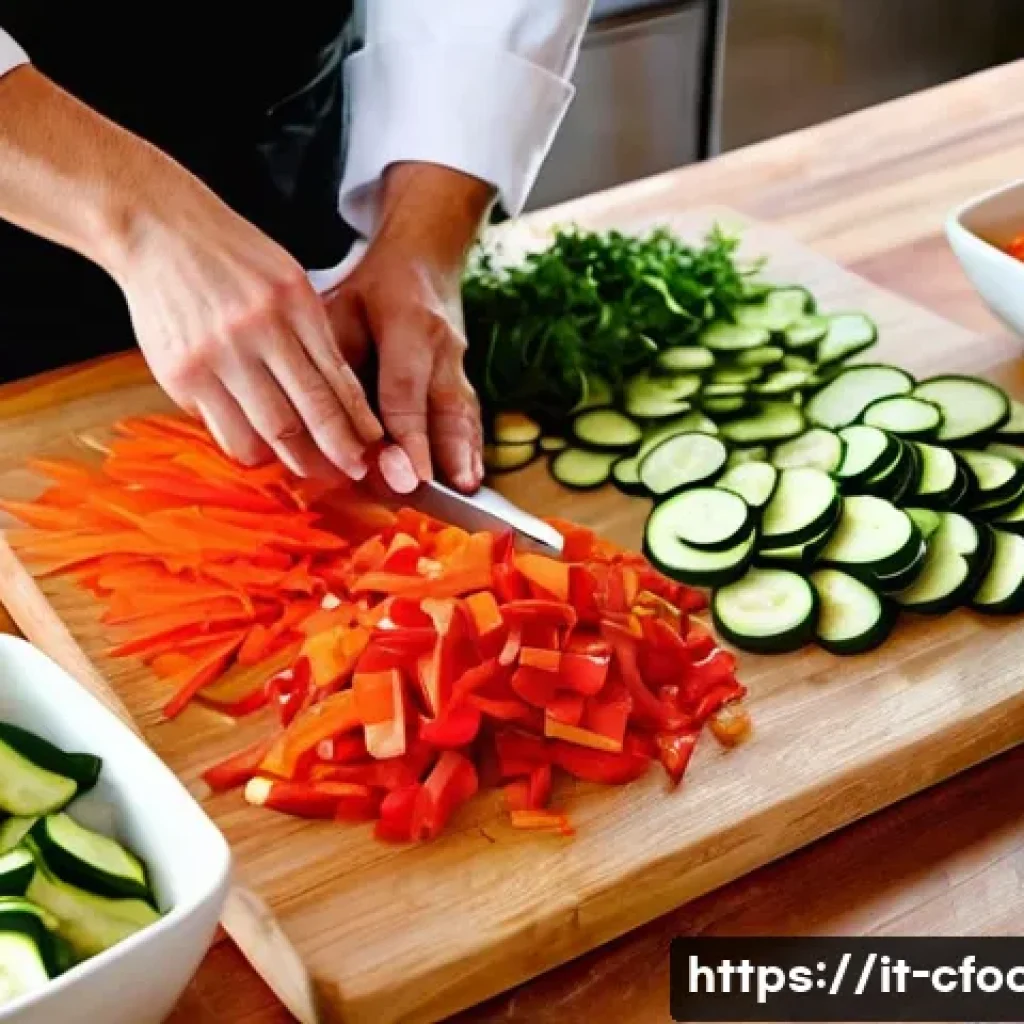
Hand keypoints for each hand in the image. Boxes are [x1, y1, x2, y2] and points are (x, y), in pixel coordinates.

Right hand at [111, 168, 382, 480]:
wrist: (156, 228)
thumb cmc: (232, 257)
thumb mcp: (289, 281)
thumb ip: (314, 336)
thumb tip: (345, 404)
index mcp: (293, 303)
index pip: (335, 382)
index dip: (356, 424)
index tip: (371, 449)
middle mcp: (257, 330)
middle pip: (305, 416)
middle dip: (334, 453)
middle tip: (350, 471)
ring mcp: (216, 355)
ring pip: (265, 433)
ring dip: (291, 458)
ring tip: (308, 465)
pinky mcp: (181, 374)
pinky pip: (223, 430)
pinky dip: (248, 444)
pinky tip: (261, 444)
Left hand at [324, 162, 493, 493]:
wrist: (426, 256)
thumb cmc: (371, 288)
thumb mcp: (340, 310)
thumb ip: (334, 364)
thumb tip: (315, 422)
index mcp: (409, 325)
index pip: (405, 392)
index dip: (407, 437)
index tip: (408, 475)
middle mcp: (442, 347)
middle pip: (442, 410)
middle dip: (439, 456)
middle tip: (429, 494)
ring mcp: (460, 363)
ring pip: (464, 415)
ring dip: (464, 457)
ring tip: (466, 493)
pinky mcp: (465, 377)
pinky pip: (471, 416)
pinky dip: (471, 449)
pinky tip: (471, 480)